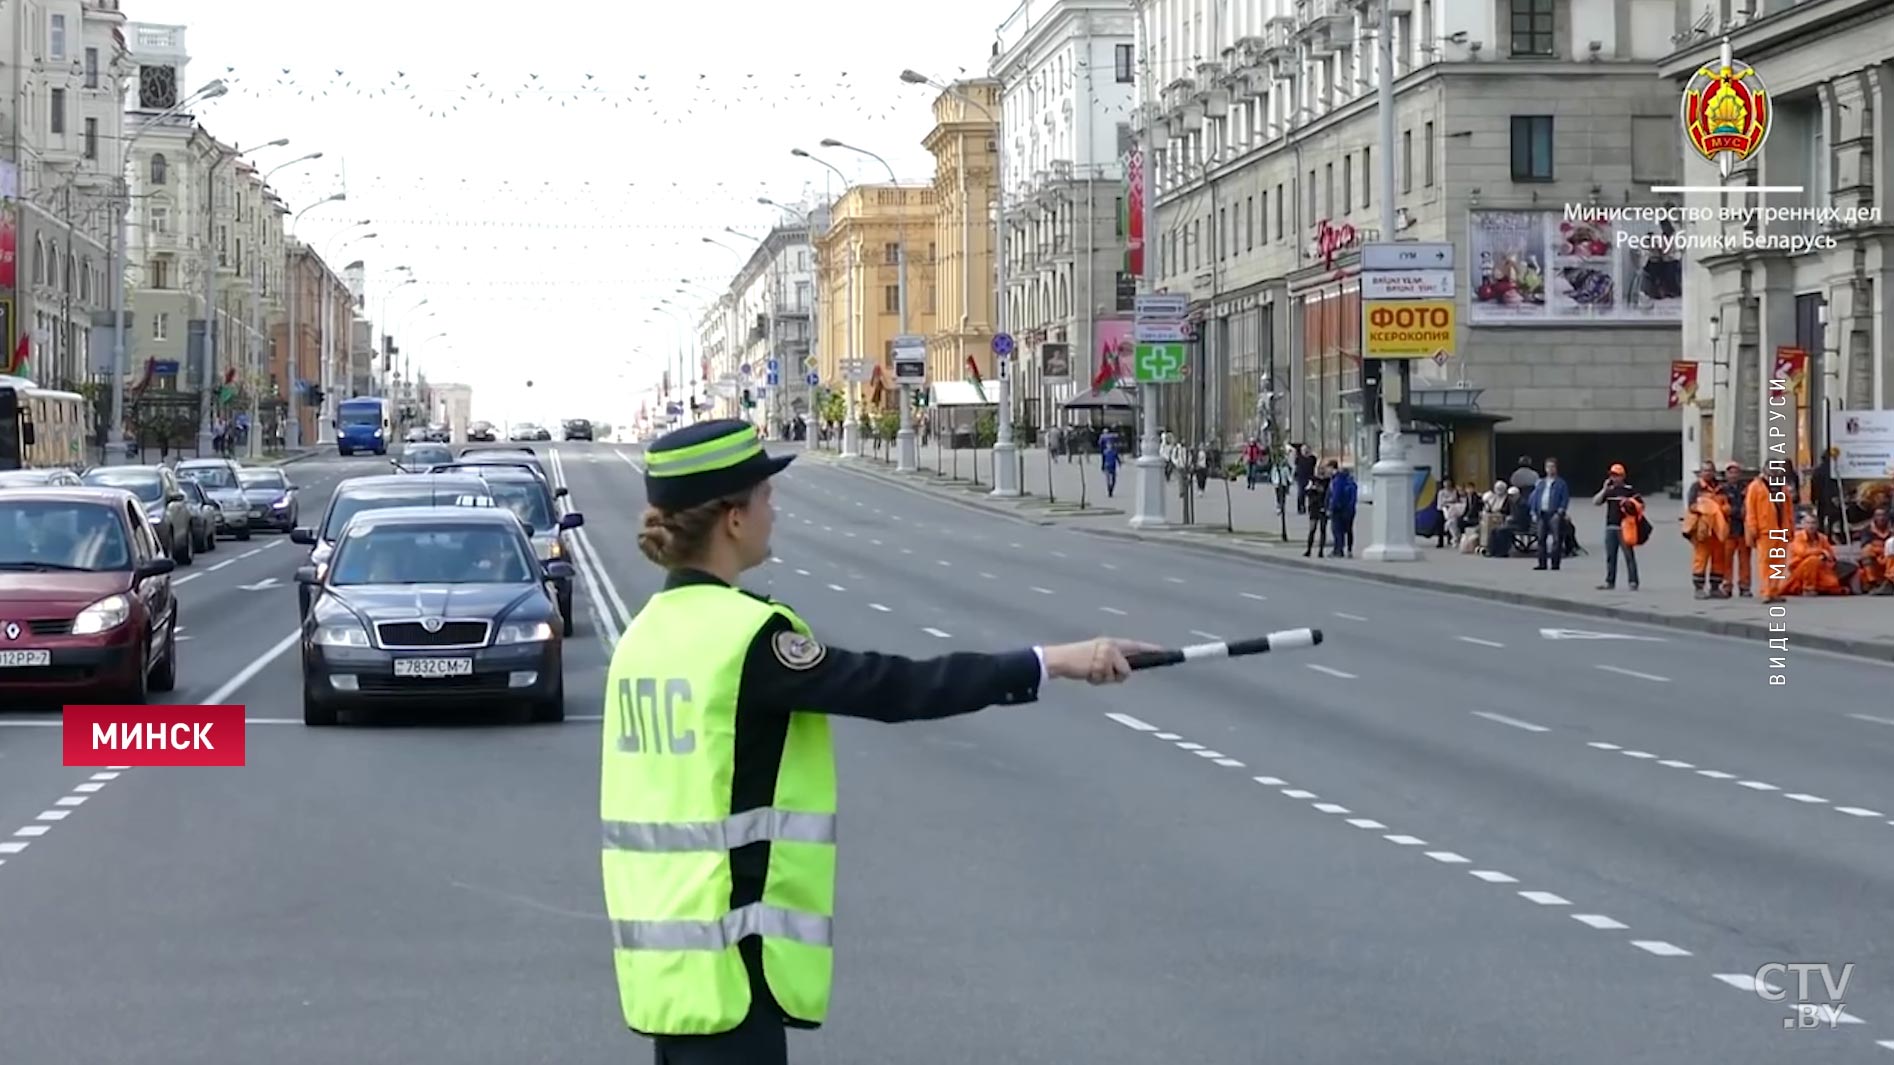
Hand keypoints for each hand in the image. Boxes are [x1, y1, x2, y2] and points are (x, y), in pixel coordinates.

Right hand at [1043, 637, 1164, 684]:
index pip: (1136, 646)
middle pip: (1128, 668)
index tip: (1167, 652)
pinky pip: (1107, 679)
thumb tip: (1125, 674)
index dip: (1152, 650)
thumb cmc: (1077, 661)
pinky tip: (1087, 673)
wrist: (1061, 658)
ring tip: (1090, 672)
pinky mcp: (1102, 663)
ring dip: (1105, 679)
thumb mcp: (1098, 657)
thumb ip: (1113, 662)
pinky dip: (1097, 681)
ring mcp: (1107, 655)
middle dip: (1117, 675)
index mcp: (1112, 643)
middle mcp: (1112, 646)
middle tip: (1097, 672)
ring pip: (1118, 676)